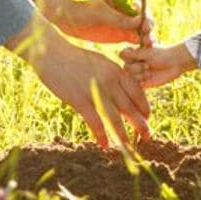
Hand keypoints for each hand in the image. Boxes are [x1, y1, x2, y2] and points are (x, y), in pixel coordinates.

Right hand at [8, 16, 151, 147]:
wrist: (53, 53)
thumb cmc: (75, 58)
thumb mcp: (100, 62)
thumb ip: (112, 75)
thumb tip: (121, 90)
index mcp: (116, 70)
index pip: (137, 91)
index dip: (144, 106)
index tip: (147, 117)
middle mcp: (109, 81)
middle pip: (130, 107)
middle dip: (140, 124)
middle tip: (147, 137)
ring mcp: (95, 91)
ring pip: (115, 118)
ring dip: (123, 135)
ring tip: (128, 147)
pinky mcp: (79, 100)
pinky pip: (95, 122)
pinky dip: (101, 135)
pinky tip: (104, 145)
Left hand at [37, 0, 153, 45]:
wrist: (61, 12)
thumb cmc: (79, 5)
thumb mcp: (98, 11)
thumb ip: (118, 18)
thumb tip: (139, 21)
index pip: (140, 8)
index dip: (146, 17)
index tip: (146, 26)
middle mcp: (125, 11)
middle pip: (143, 21)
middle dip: (147, 31)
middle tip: (149, 41)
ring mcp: (122, 23)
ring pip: (139, 32)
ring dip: (144, 41)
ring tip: (146, 50)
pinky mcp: (117, 35)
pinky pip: (131, 41)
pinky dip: (136, 48)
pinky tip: (138, 55)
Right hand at [120, 42, 196, 88]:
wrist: (174, 63)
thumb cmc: (162, 55)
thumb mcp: (148, 53)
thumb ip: (134, 54)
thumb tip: (121, 53)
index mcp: (134, 53)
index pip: (122, 55)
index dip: (129, 57)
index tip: (140, 55)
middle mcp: (134, 63)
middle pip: (125, 67)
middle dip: (136, 67)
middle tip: (147, 65)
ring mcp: (137, 73)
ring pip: (129, 77)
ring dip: (140, 74)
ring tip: (150, 72)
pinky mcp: (142, 83)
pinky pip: (135, 85)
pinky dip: (142, 82)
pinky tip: (149, 78)